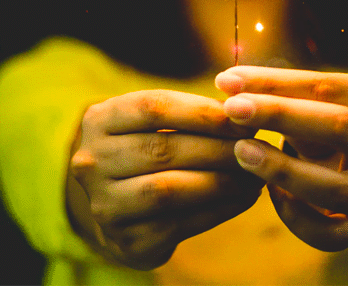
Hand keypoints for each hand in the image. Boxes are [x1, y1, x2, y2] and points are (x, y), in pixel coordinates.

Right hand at [68, 89, 264, 269]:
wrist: (122, 209)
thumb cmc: (149, 152)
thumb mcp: (155, 124)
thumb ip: (191, 113)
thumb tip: (244, 111)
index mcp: (99, 121)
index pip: (153, 107)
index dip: (202, 111)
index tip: (242, 116)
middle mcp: (92, 162)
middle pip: (163, 150)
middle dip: (218, 148)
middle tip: (256, 148)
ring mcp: (105, 204)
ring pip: (169, 190)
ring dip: (221, 181)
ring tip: (254, 174)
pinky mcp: (126, 240)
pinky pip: (180, 224)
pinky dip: (219, 209)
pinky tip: (243, 198)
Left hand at [214, 67, 347, 251]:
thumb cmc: (322, 122)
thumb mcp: (311, 99)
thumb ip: (277, 90)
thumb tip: (228, 83)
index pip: (328, 86)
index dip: (275, 82)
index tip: (228, 81)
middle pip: (341, 126)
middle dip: (282, 115)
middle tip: (232, 110)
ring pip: (338, 187)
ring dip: (285, 169)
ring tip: (242, 151)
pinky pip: (332, 234)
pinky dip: (297, 218)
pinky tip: (269, 194)